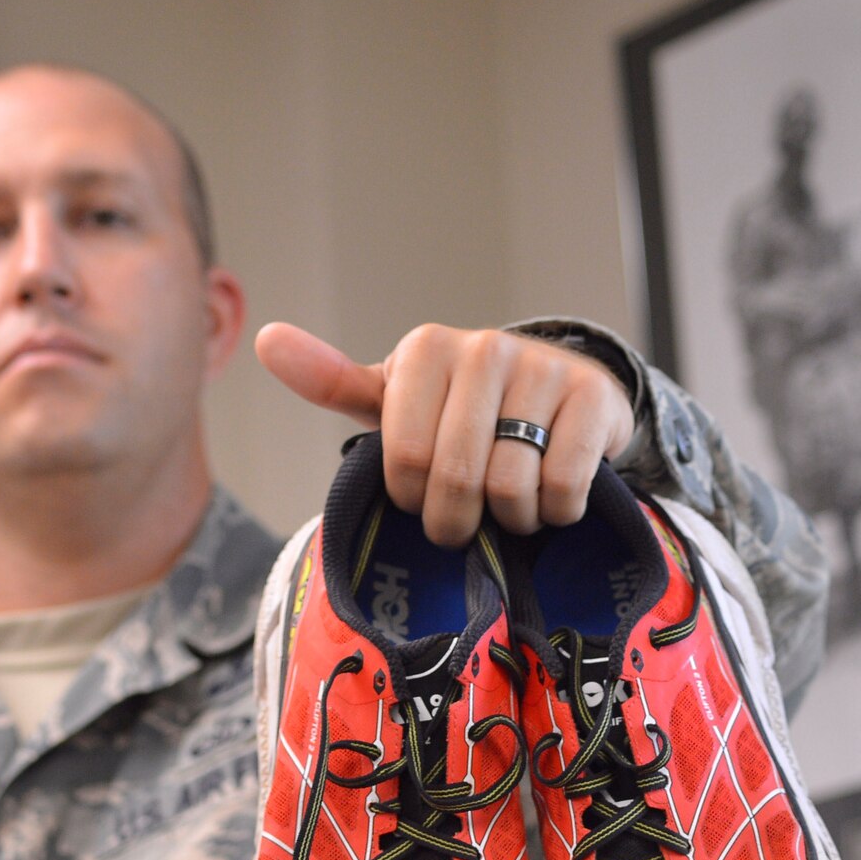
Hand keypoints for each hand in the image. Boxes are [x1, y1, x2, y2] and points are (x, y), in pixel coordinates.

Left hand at [255, 321, 634, 542]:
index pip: (404, 462)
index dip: (413, 499)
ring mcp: (544, 368)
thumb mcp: (393, 399)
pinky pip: (562, 486)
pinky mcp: (595, 397)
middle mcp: (485, 348)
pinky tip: (550, 495)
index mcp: (425, 351)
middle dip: (457, 520)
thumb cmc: (458, 410)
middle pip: (456, 479)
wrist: (557, 396)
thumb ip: (331, 380)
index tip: (420, 495)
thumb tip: (265, 339)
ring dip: (510, 517)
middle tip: (464, 519)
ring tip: (509, 501)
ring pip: (511, 486)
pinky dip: (554, 511)